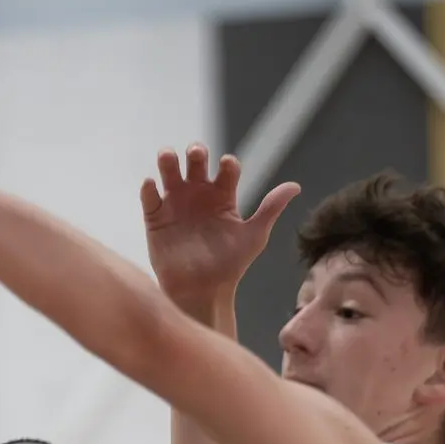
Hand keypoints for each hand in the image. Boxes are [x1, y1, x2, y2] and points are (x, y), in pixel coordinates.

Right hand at [141, 146, 298, 310]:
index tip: (227, 167)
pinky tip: (152, 185)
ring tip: (168, 157)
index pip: (226, 169)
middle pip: (196, 162)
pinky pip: (149, 198)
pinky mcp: (156, 220)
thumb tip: (296, 186)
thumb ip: (271, 208)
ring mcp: (176, 206)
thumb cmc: (230, 266)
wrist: (202, 292)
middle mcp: (199, 196)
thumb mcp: (254, 236)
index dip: (227, 163)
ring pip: (170, 172)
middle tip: (196, 154)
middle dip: (196, 152)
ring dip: (168, 160)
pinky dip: (148, 188)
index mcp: (223, 197)